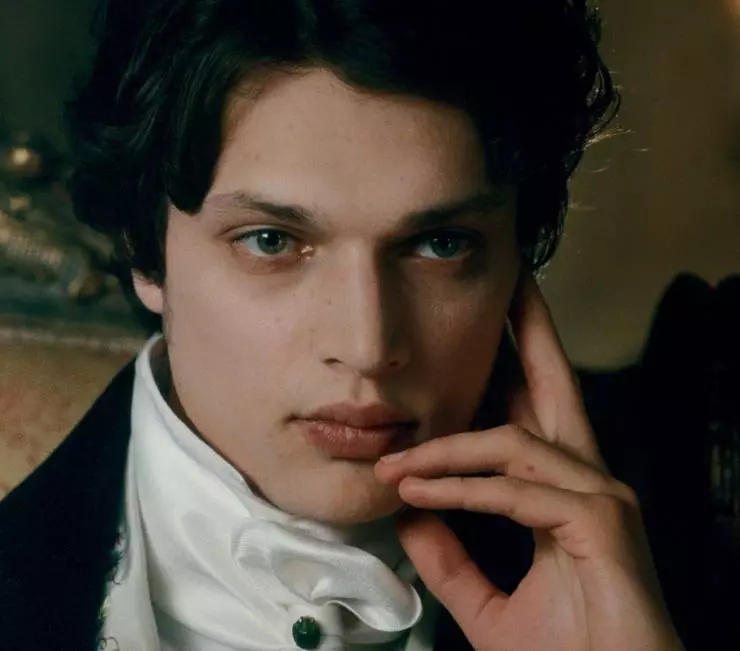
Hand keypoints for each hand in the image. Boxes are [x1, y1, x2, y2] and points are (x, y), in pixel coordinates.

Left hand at [375, 272, 683, 650]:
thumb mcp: (487, 602)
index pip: (534, 413)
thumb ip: (450, 557)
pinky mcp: (602, 523)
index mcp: (563, 491)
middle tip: (510, 283)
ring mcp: (600, 497)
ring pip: (512, 441)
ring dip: (445, 448)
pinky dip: (462, 490)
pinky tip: (419, 494)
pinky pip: (514, 490)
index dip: (509, 367)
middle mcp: (587, 480)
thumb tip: (409, 513)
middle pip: (555, 384)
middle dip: (529, 329)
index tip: (478, 336)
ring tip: (394, 462)